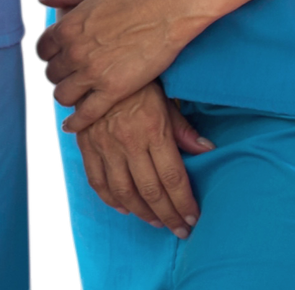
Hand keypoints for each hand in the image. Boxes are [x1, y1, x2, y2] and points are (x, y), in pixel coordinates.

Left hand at [37, 0, 202, 133]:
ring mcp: (92, 73)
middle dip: (60, 74)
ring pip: (63, 95)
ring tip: (76, 94)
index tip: (60, 57)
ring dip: (67, 95)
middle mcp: (74, 52)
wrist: (165, 11)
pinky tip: (72, 126)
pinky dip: (77, 123)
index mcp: (67, 27)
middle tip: (72, 75)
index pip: (43, 50)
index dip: (51, 54)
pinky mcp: (112, 90)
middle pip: (52, 73)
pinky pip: (86, 114)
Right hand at [72, 81, 213, 239]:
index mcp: (153, 130)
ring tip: (156, 222)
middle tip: (179, 230)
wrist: (99, 65)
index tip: (193, 218)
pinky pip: (97, 180)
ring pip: (124, 192)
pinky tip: (124, 207)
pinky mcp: (87, 144)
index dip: (184, 203)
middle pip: (151, 191)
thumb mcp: (166, 101)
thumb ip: (184, 130)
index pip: (172, 178)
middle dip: (168, 216)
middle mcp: (129, 141)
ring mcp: (105, 145)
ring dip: (142, 213)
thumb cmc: (138, 84)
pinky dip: (110, 199)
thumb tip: (206, 151)